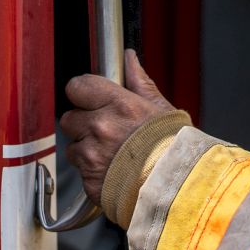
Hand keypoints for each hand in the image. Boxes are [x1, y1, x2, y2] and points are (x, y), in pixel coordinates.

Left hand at [59, 49, 174, 202]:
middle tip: (106, 132)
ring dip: (87, 150)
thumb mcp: (162, 111)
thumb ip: (140, 83)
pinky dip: (92, 173)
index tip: (91, 99)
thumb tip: (130, 59)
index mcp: (119, 105)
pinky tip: (114, 172)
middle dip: (83, 124)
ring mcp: (93, 156)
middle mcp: (101, 128)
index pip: (77, 87)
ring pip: (73, 148)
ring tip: (113, 156)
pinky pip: (80, 173)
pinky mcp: (90, 181)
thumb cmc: (175, 150)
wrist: (179, 190)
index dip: (83, 93)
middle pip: (70, 118)